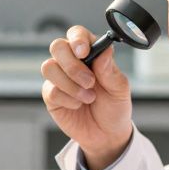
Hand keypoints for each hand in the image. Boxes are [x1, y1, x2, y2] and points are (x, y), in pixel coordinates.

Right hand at [40, 25, 132, 169]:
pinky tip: (78, 105)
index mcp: (91, 53)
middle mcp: (72, 62)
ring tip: (89, 97)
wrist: (107, 135)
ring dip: (71, 85)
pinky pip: (51, 90)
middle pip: (57, 47)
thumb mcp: (120, 89)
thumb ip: (110, 70)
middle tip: (90, 81)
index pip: (77, 34)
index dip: (77, 39)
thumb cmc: (114, 108)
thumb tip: (105, 49)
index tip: (84, 52)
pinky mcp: (51, 95)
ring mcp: (59, 78)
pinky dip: (68, 99)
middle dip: (72, 65)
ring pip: (49, 67)